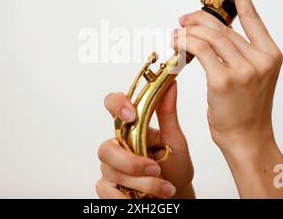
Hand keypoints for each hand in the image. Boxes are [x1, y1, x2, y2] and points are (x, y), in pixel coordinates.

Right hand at [96, 82, 194, 198]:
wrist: (177, 195)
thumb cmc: (174, 166)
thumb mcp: (175, 140)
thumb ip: (168, 113)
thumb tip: (170, 83)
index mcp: (132, 128)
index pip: (113, 105)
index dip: (117, 105)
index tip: (131, 114)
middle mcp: (118, 145)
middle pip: (107, 148)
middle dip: (132, 162)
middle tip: (156, 169)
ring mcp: (111, 167)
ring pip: (111, 171)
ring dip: (141, 182)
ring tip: (164, 188)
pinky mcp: (108, 187)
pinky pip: (105, 190)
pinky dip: (125, 197)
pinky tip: (141, 199)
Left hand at [172, 0, 282, 197]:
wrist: (247, 138)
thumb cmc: (246, 109)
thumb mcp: (251, 75)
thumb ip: (237, 51)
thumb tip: (211, 28)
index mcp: (271, 54)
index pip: (253, 17)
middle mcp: (260, 59)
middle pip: (223, 26)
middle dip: (199, 18)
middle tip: (184, 20)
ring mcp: (243, 70)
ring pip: (209, 35)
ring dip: (188, 31)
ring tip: (176, 34)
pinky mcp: (223, 80)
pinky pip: (199, 50)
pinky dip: (184, 43)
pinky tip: (176, 44)